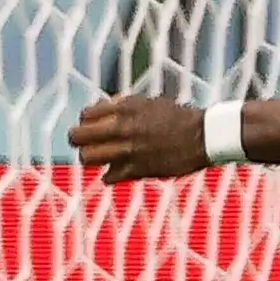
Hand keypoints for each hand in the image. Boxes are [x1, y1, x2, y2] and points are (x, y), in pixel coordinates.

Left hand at [69, 94, 207, 184]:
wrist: (202, 136)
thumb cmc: (176, 117)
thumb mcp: (147, 103)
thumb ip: (121, 106)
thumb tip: (99, 108)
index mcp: (124, 108)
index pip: (85, 115)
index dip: (86, 122)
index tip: (92, 126)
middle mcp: (121, 128)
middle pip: (77, 137)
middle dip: (77, 140)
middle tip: (84, 143)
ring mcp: (127, 150)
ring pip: (88, 158)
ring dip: (90, 159)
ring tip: (98, 158)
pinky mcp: (136, 170)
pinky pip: (108, 177)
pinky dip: (109, 176)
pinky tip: (116, 172)